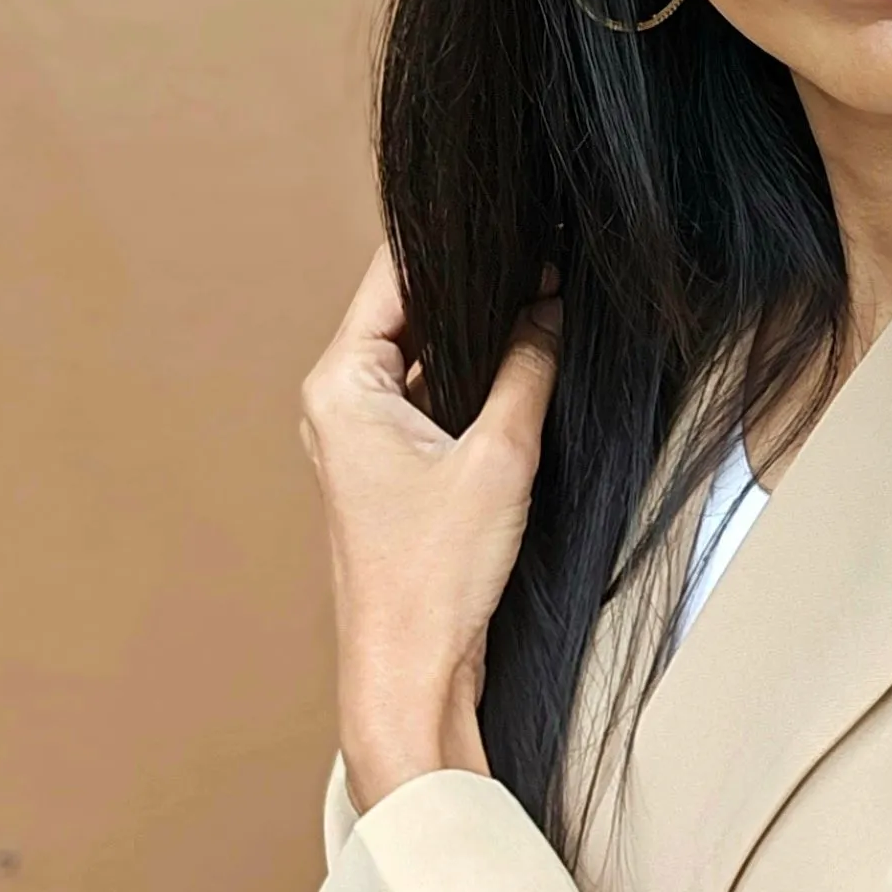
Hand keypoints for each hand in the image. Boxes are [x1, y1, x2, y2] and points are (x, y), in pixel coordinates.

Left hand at [298, 243, 560, 813]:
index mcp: (341, 384)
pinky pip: (439, 399)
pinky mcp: (396, 471)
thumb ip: (528, 365)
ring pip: (431, 356)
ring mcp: (366, 438)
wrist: (412, 675)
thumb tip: (550, 305)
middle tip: (549, 260)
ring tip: (547, 308)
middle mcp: (341, 403)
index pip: (396, 274)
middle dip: (481, 287)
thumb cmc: (432, 578)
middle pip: (413, 311)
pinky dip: (480, 382)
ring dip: (483, 337)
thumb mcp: (499, 455)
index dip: (459, 240)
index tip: (517, 216)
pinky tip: (530, 372)